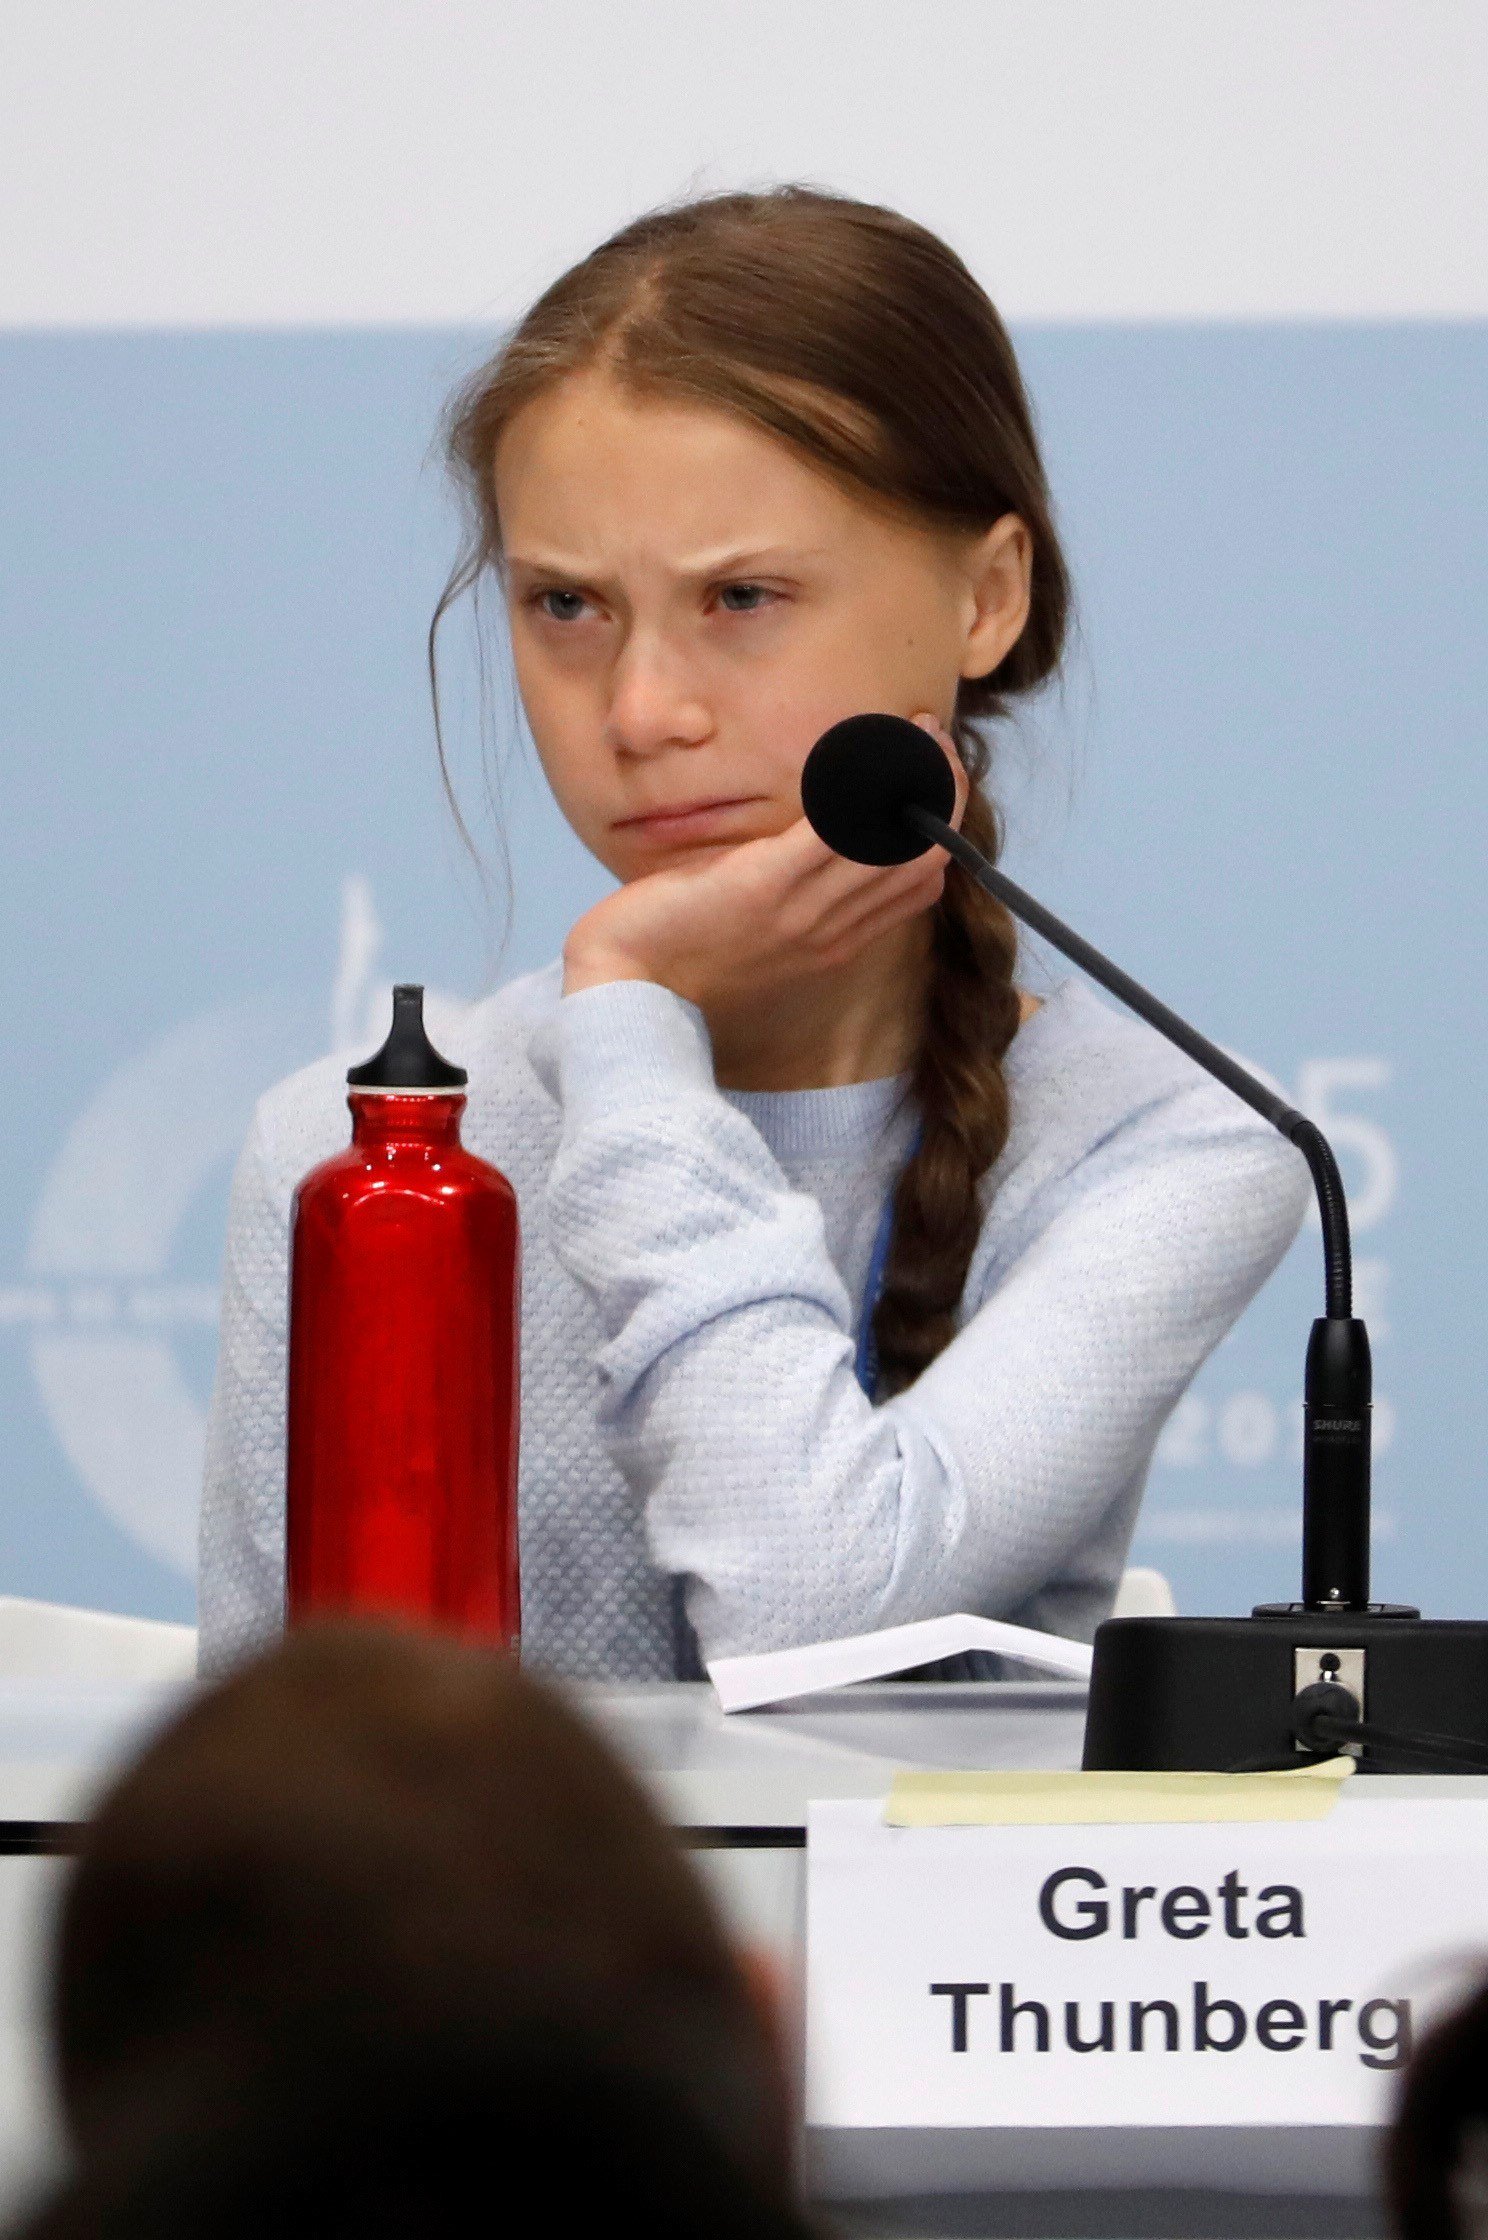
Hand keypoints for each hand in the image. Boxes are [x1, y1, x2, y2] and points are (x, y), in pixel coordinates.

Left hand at [561, 714, 969, 1009]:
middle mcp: (830, 930)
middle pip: (926, 859)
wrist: (623, 987)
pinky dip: (864, 787)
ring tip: (918, 731)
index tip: (931, 775)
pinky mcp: (766, 885)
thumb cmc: (671, 948)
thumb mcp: (747, 926)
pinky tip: (866, 748)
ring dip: (921, 777)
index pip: (920, 884)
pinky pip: (838, 831)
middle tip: (933, 738)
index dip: (941, 827)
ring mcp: (803, 911)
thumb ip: (786, 889)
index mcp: (831, 942)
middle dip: (945, 792)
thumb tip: (804, 832)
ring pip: (900, 843)